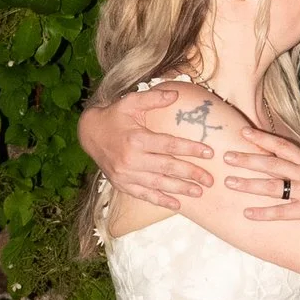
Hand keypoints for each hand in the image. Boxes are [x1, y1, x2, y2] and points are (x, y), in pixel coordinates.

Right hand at [79, 89, 221, 206]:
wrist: (89, 134)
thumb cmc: (114, 116)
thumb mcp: (131, 102)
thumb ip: (153, 98)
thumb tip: (176, 94)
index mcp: (136, 139)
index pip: (169, 145)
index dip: (190, 149)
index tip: (209, 153)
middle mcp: (131, 159)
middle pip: (167, 167)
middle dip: (191, 173)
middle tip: (210, 179)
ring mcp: (126, 174)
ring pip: (158, 184)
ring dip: (180, 189)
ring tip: (199, 192)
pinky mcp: (122, 184)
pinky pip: (144, 195)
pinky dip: (161, 200)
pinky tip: (176, 205)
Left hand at [219, 129, 299, 230]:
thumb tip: (296, 164)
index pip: (282, 146)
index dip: (262, 138)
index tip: (244, 132)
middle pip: (271, 163)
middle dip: (247, 159)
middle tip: (226, 156)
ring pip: (271, 185)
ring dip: (248, 184)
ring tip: (229, 182)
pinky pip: (281, 212)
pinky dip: (263, 213)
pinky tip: (247, 214)